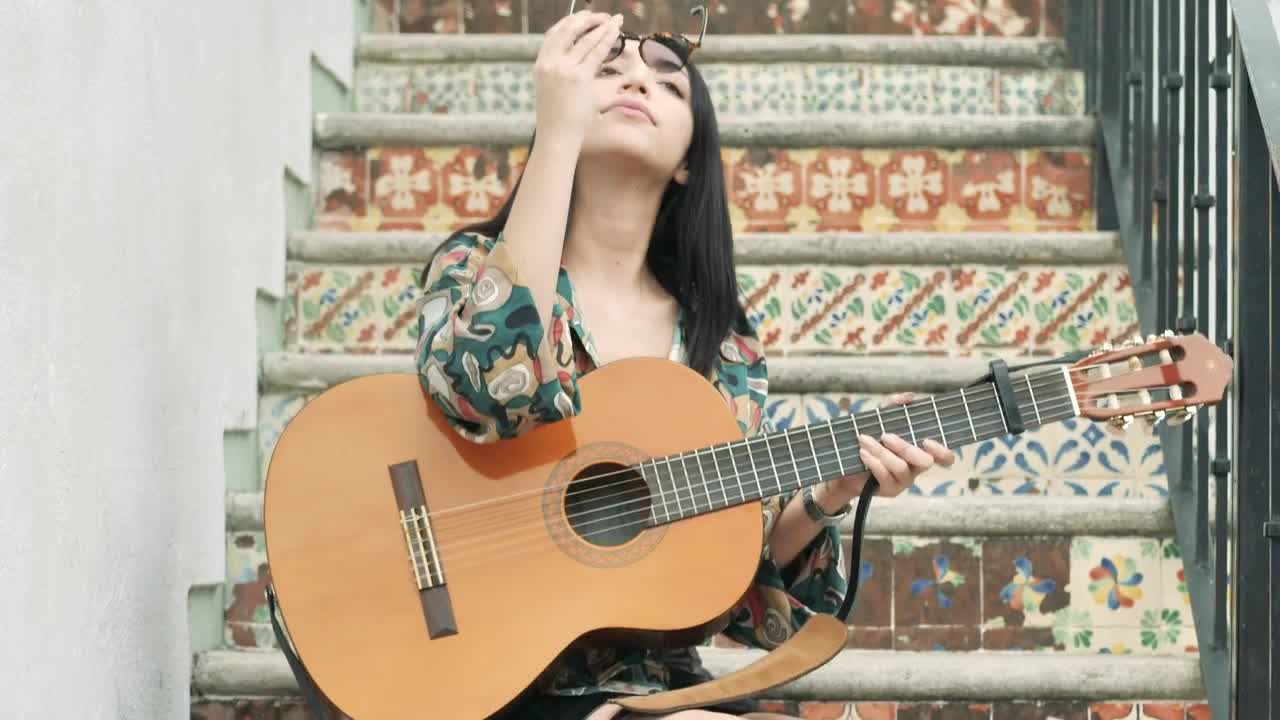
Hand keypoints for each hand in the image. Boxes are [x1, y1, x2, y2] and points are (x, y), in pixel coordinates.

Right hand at [532, 10, 622, 146]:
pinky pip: (597, 52)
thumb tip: (577, 59)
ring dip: (602, 27)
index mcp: (540, 65)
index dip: (569, 22)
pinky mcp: (580, 77)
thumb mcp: (550, 90)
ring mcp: (564, 69)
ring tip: (615, 21)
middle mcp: (550, 63)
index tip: (582, 16)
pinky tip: (616, 32)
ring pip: (586, 40)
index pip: (553, 34)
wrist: (557, 136)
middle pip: (569, 30)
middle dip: (587, 19)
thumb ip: (560, 72)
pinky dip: (608, 39)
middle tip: (602, 16)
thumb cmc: (557, 119)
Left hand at [817, 393, 956, 507]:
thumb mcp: (879, 419)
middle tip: (886, 436)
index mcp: (920, 451)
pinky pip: (885, 476)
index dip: (942, 452)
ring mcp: (904, 481)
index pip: (945, 458)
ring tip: (864, 440)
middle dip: (905, 447)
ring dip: (881, 452)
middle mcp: (916, 468)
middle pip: (925, 462)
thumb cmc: (869, 440)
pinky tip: (863, 453)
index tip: (927, 441)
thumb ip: (892, 406)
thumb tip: (910, 396)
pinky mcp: (890, 489)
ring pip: (901, 467)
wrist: (845, 464)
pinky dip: (873, 462)